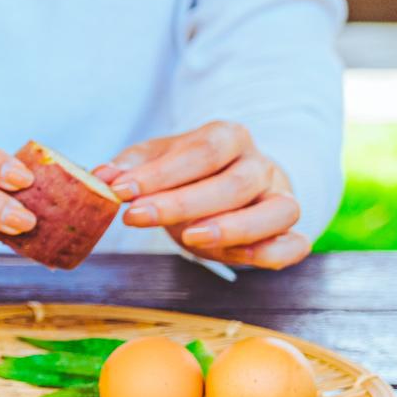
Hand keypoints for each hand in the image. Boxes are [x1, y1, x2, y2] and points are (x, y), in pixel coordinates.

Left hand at [94, 121, 307, 268]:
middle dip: (181, 203)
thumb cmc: (187, 173)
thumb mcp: (156, 160)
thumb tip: (100, 175)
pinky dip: (275, 253)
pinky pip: (295, 244)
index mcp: (229, 137)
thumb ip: (130, 167)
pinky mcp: (288, 231)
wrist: (227, 185)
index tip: (120, 191)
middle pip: (234, 183)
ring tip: (189, 239)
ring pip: (278, 211)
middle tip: (136, 218)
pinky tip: (241, 259)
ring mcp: (280, 197)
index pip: (201, 151)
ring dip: (234, 228)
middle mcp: (260, 164)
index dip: (160, 173)